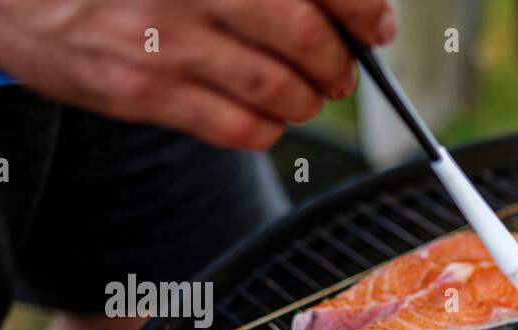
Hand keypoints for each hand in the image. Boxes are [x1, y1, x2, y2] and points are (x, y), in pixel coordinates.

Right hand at [0, 0, 396, 149]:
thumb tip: (338, 5)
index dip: (361, 9)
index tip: (375, 24)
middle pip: (306, 39)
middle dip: (339, 64)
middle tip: (341, 70)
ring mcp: (164, 41)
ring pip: (279, 89)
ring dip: (307, 100)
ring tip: (303, 92)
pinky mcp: (141, 91)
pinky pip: (237, 129)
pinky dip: (268, 129)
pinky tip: (261, 116)